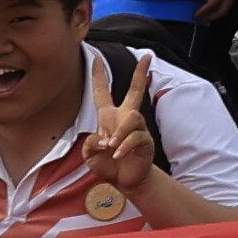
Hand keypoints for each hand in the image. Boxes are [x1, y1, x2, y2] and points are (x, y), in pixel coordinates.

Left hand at [75, 64, 168, 200]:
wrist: (124, 181)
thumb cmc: (107, 164)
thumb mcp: (89, 154)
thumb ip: (90, 143)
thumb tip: (104, 137)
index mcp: (109, 118)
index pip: (102, 93)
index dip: (99, 76)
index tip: (97, 59)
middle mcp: (125, 118)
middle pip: (136, 91)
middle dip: (140, 73)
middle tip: (148, 57)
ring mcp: (138, 129)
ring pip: (132, 117)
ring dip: (119, 133)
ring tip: (111, 147)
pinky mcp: (146, 141)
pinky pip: (136, 137)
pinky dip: (124, 146)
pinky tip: (117, 155)